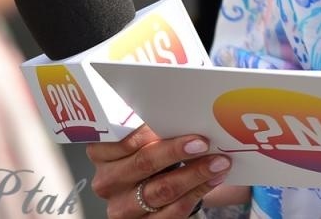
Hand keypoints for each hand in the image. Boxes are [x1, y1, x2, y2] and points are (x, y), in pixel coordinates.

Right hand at [87, 125, 229, 218]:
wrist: (157, 187)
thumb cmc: (150, 153)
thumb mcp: (144, 138)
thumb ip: (155, 127)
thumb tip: (185, 112)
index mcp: (101, 153)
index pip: (122, 140)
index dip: (149, 132)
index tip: (176, 120)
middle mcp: (107, 182)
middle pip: (143, 163)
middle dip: (176, 151)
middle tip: (203, 142)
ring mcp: (122, 207)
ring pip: (161, 190)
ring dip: (195, 174)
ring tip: (219, 162)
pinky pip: (173, 211)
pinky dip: (197, 192)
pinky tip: (214, 179)